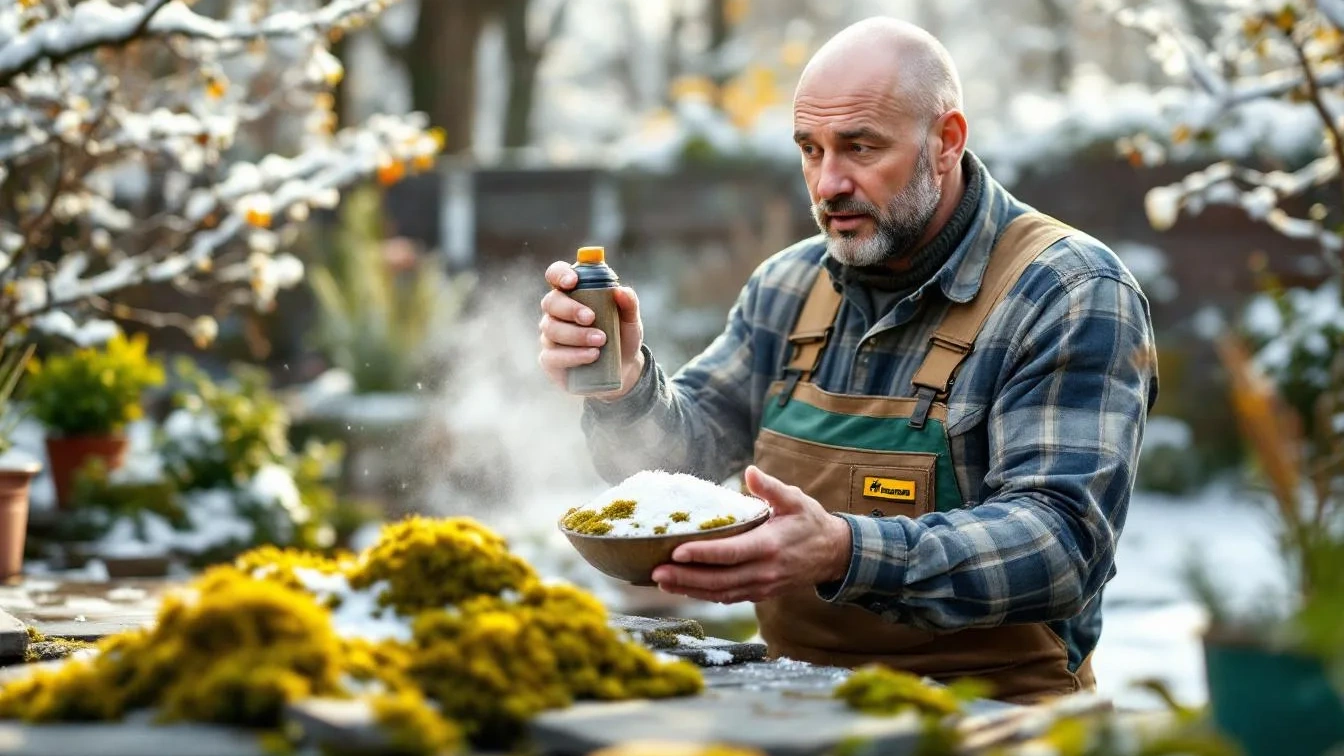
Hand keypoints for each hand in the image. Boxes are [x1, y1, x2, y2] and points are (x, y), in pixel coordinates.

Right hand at [537, 260, 645, 400]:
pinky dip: (573, 355)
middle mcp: (557, 313)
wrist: (624, 369)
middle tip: (591, 318)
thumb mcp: (630, 320)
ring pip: (551, 329)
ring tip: (601, 341)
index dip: (560, 274)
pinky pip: (552, 356)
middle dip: (570, 308)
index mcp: (573, 294)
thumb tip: (621, 291)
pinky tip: (592, 355)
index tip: (573, 281)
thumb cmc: (622, 337)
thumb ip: (629, 304)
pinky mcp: (550, 360)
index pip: (556, 275)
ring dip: (576, 334)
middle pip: (550, 302)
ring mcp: (551, 337)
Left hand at [651, 466, 852, 603]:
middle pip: (719, 579)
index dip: (703, 554)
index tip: (677, 551)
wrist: (833, 555)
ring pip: (720, 593)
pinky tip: (683, 588)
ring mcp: (762, 586)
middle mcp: (764, 571)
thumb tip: (750, 472)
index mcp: (770, 546)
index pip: (731, 553)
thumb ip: (770, 487)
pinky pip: (728, 597)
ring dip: (690, 589)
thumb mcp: (795, 499)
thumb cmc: (810, 522)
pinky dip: (704, 595)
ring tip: (661, 581)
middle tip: (656, 572)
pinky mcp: (760, 593)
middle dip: (686, 577)